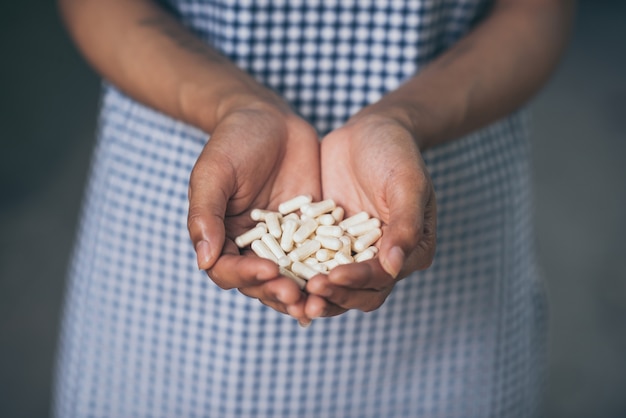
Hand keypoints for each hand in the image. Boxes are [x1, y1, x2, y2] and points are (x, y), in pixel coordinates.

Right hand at [188, 99, 320, 321]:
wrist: (270, 119)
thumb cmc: (232, 141)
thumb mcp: (213, 173)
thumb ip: (206, 215)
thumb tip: (204, 261)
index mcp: (222, 239)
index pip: (229, 270)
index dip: (247, 275)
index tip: (269, 270)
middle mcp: (252, 248)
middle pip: (262, 282)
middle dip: (279, 292)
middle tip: (300, 296)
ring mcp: (284, 243)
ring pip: (293, 276)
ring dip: (305, 291)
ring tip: (321, 298)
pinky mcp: (311, 232)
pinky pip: (320, 254)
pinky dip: (330, 267)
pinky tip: (346, 274)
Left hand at [305, 113, 435, 317]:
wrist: (371, 130)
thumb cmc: (397, 152)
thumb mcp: (407, 183)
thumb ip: (404, 224)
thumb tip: (394, 266)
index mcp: (410, 252)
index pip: (381, 278)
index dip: (357, 282)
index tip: (332, 278)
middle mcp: (382, 259)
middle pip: (356, 292)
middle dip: (332, 296)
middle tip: (306, 293)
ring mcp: (351, 252)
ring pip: (331, 283)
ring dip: (311, 292)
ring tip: (286, 291)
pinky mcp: (326, 240)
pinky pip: (309, 259)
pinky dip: (294, 269)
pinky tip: (272, 269)